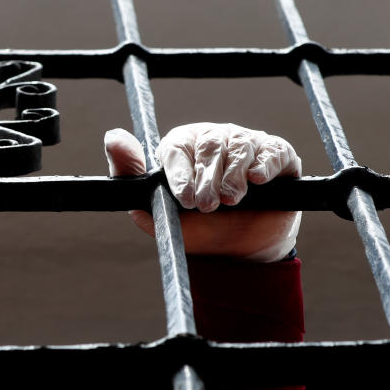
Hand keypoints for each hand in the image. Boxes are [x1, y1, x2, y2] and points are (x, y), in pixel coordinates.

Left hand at [104, 122, 301, 261]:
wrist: (234, 252)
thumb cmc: (192, 225)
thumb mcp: (154, 206)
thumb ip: (129, 174)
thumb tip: (112, 137)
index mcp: (183, 145)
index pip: (177, 146)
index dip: (180, 172)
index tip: (184, 199)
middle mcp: (214, 138)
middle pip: (209, 146)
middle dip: (206, 179)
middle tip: (207, 206)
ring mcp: (246, 144)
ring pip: (239, 147)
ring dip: (232, 176)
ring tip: (230, 201)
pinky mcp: (277, 156)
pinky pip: (271, 152)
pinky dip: (264, 164)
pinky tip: (257, 180)